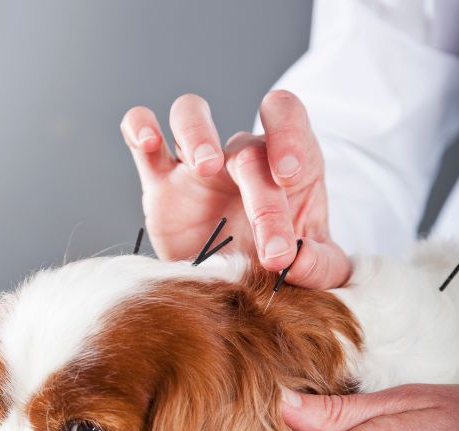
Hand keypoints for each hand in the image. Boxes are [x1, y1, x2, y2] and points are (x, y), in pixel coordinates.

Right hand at [121, 91, 350, 288]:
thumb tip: (300, 260)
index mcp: (284, 164)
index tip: (288, 175)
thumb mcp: (315, 269)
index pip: (288, 117)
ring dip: (195, 131)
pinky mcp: (160, 183)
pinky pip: (141, 134)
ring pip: (189, 114)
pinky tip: (146, 140)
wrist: (234, 288)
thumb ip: (320, 265)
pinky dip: (139, 126)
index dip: (289, 134)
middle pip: (247, 150)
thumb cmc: (277, 265)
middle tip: (273, 252)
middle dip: (264, 203)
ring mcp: (197, 165)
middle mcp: (241, 157)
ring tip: (204, 167)